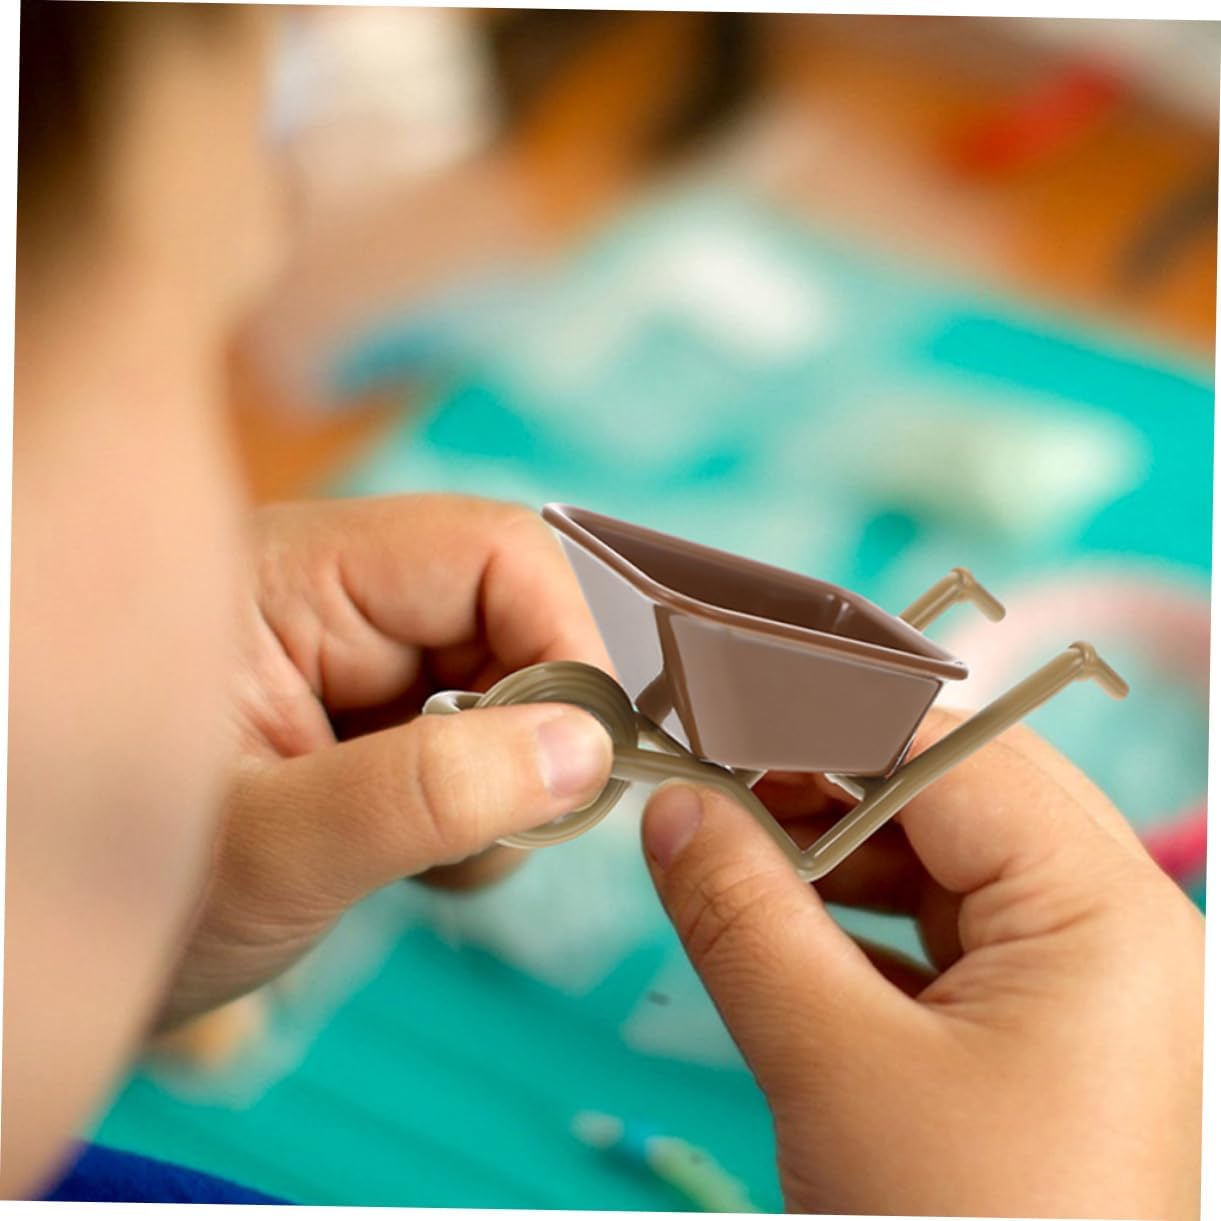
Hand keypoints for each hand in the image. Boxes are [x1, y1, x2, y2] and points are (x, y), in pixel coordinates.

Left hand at [160, 495, 613, 1025]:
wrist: (69, 960)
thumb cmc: (130, 898)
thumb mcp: (275, 849)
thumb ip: (427, 794)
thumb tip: (585, 748)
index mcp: (296, 577)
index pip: (492, 551)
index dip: (562, 639)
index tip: (583, 754)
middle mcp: (336, 601)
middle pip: (514, 616)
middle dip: (536, 730)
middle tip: (509, 831)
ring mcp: (359, 663)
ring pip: (513, 685)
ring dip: (512, 783)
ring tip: (439, 862)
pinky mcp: (375, 720)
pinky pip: (484, 738)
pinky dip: (488, 808)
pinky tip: (426, 858)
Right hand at [642, 711, 1202, 1218]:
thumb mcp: (836, 1073)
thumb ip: (744, 917)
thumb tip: (674, 808)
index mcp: (1103, 914)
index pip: (951, 748)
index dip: (821, 720)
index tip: (711, 717)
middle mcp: (1117, 931)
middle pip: (957, 794)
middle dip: (828, 781)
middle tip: (714, 783)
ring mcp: (1092, 986)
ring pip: (950, 863)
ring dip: (839, 850)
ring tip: (735, 853)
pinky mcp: (1052, 1037)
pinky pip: (952, 935)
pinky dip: (864, 919)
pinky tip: (786, 926)